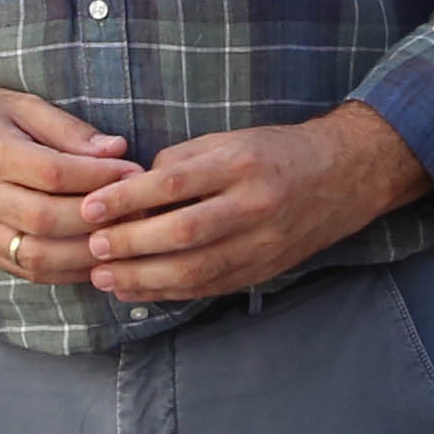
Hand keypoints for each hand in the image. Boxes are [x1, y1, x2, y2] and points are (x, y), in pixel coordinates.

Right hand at [0, 84, 135, 284]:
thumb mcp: (18, 105)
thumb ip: (67, 129)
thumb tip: (115, 149)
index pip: (54, 174)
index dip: (99, 177)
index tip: (134, 171)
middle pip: (48, 220)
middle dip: (100, 217)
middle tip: (138, 207)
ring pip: (39, 255)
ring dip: (87, 252)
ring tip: (123, 237)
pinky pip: (28, 271)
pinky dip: (66, 271)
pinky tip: (95, 258)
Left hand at [78, 101, 433, 300]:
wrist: (344, 176)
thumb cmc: (275, 153)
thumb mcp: (229, 140)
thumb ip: (180, 164)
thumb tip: (129, 195)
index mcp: (241, 162)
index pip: (173, 184)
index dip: (126, 200)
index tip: (89, 208)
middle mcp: (254, 204)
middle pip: (181, 233)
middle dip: (129, 244)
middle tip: (92, 248)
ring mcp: (262, 242)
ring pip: (194, 270)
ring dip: (142, 277)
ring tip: (104, 277)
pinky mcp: (264, 269)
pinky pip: (209, 287)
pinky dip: (169, 293)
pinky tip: (138, 289)